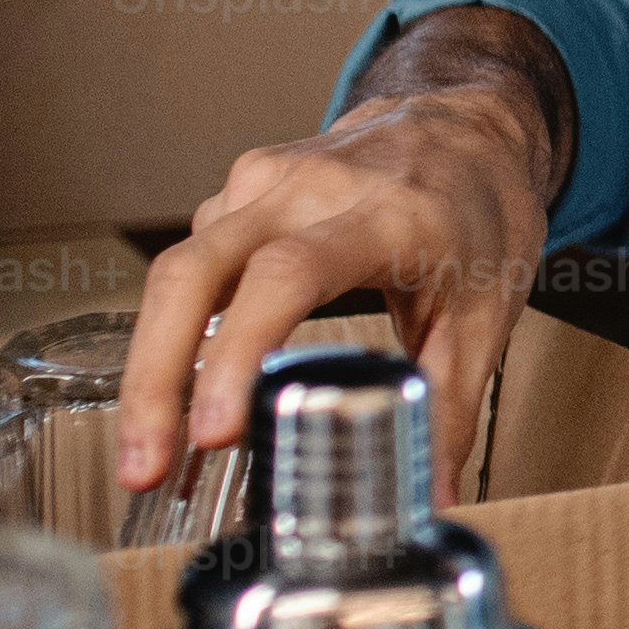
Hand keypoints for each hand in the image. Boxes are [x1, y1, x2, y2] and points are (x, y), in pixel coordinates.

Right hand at [121, 7, 567, 487]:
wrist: (470, 126)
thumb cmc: (480, 214)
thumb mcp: (486, 311)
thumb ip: (450, 408)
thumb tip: (430, 503)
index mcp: (384, 216)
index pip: (288, 276)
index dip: (238, 353)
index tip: (212, 432)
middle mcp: (312, 187)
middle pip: (197, 273)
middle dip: (155, 378)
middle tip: (142, 469)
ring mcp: (266, 179)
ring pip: (178, 270)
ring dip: (152, 367)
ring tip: (148, 457)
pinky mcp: (240, 187)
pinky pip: (193, 261)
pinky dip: (175, 331)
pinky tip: (179, 393)